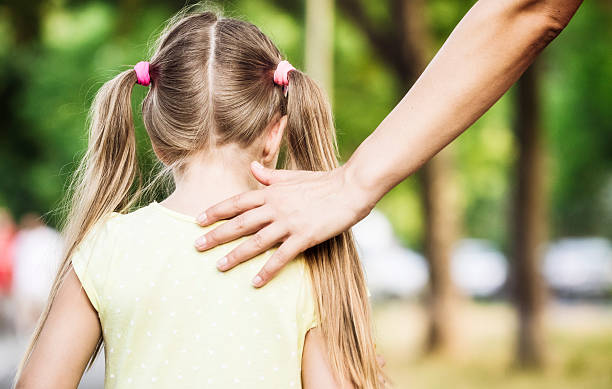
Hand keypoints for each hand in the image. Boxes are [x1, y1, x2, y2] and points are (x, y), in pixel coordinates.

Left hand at [194, 161, 372, 286]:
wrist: (350, 188)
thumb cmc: (323, 182)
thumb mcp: (294, 176)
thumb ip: (271, 176)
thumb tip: (252, 168)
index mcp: (272, 192)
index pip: (237, 202)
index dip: (216, 211)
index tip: (198, 220)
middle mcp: (276, 207)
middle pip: (240, 223)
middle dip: (216, 235)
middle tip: (196, 246)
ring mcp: (289, 222)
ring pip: (256, 241)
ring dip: (235, 255)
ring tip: (219, 266)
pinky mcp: (304, 237)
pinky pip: (281, 256)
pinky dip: (268, 270)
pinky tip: (256, 282)